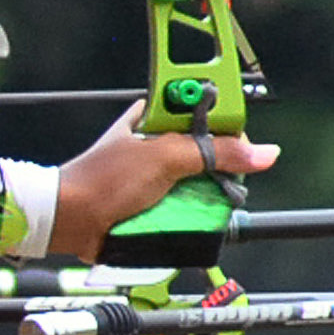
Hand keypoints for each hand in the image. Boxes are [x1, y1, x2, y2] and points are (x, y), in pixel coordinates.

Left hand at [48, 103, 278, 257]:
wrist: (68, 219)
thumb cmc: (104, 180)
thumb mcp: (165, 158)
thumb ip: (215, 152)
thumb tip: (264, 154)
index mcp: (156, 119)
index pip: (208, 114)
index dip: (227, 128)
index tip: (239, 145)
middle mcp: (157, 145)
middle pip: (210, 154)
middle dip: (219, 171)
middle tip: (219, 183)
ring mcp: (156, 177)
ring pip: (200, 184)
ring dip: (202, 198)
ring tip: (192, 205)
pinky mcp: (153, 204)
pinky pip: (185, 209)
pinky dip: (189, 215)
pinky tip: (185, 220)